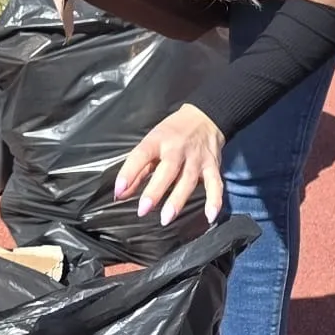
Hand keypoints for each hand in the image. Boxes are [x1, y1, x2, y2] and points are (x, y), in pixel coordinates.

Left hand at [114, 104, 225, 225]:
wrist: (204, 117)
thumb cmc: (172, 133)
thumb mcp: (151, 143)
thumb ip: (137, 170)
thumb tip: (122, 193)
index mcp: (157, 140)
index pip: (141, 155)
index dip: (129, 173)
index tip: (119, 190)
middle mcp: (177, 149)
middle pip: (166, 170)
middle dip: (155, 191)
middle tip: (143, 210)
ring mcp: (196, 158)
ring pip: (187, 180)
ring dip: (177, 200)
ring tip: (166, 218)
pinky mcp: (213, 166)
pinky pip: (215, 184)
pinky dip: (215, 200)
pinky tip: (210, 216)